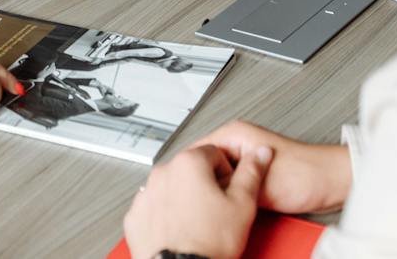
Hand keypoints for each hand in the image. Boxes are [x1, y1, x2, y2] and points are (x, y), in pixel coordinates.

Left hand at [123, 143, 271, 258]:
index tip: (228, 190)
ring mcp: (146, 195)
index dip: (227, 172)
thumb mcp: (243, 205)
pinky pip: (154, 207)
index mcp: (188, 163)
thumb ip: (252, 173)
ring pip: (171, 188)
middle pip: (190, 169)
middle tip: (215, 209)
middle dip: (203, 185)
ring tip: (198, 223)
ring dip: (183, 198)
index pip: (213, 153)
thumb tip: (261, 154)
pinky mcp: (135, 217)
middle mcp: (162, 174)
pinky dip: (165, 215)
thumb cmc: (209, 243)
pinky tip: (180, 229)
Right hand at [193, 121, 351, 214]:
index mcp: (234, 134)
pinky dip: (231, 200)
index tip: (180, 191)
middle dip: (202, 186)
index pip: (194, 152)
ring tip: (220, 206)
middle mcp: (238, 145)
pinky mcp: (254, 178)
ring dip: (219, 195)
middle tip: (200, 203)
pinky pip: (233, 191)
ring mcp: (246, 162)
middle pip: (204, 168)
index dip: (185, 174)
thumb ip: (224, 185)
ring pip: (219, 182)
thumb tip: (199, 192)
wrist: (332, 185)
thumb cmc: (307, 174)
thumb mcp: (256, 183)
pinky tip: (234, 210)